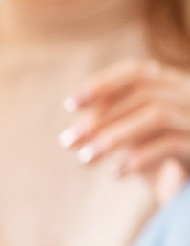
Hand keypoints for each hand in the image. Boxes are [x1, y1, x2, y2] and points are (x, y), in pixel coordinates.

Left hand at [61, 59, 189, 201]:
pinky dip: (140, 157)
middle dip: (101, 117)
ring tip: (86, 159)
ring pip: (157, 115)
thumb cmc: (164, 154)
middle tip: (68, 142)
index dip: (103, 84)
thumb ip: (116, 122)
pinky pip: (171, 144)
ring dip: (115, 136)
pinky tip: (116, 173)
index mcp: (172, 84)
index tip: (70, 104)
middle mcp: (189, 95)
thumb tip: (77, 129)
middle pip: (143, 94)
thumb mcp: (138, 133)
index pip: (137, 72)